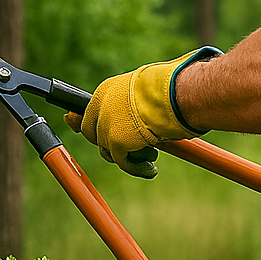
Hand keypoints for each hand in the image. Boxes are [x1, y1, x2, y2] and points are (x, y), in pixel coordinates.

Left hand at [65, 48, 219, 177]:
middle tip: (131, 149)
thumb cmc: (167, 90)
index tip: (89, 130)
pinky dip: (136, 168)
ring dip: (126, 156)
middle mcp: (101, 107)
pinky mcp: (116, 142)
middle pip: (92, 134)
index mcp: (106, 91)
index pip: (88, 113)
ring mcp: (106, 125)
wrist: (173, 94)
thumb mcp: (142, 92)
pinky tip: (150, 169)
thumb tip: (129, 115)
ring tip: (149, 156)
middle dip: (108, 144)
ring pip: (107, 150)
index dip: (89, 125)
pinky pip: (123, 162)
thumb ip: (128, 103)